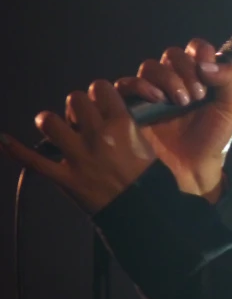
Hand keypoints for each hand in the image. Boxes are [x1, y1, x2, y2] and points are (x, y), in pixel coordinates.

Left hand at [0, 80, 156, 213]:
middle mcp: (98, 135)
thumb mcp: (148, 144)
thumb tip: (113, 112)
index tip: (99, 101)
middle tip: (81, 118)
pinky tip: (4, 140)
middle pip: (74, 99)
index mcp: (122, 124)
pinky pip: (33, 161)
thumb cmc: (150, 179)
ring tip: (56, 129)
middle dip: (76, 106)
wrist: (143, 211)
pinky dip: (15, 150)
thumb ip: (128, 125)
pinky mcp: (65, 177)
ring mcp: (78, 156)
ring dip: (51, 123)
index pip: (100, 88)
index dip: (97, 92)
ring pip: (50, 122)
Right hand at [114, 38, 231, 202]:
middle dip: (184, 70)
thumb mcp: (230, 109)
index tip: (208, 75)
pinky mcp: (134, 106)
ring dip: (166, 78)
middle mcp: (174, 80)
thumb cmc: (213, 139)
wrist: (195, 168)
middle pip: (171, 54)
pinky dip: (141, 86)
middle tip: (196, 95)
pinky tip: (158, 100)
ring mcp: (153, 92)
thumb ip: (229, 80)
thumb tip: (206, 63)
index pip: (196, 48)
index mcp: (198, 77)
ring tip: (180, 102)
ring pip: (149, 66)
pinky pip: (126, 84)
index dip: (200, 54)